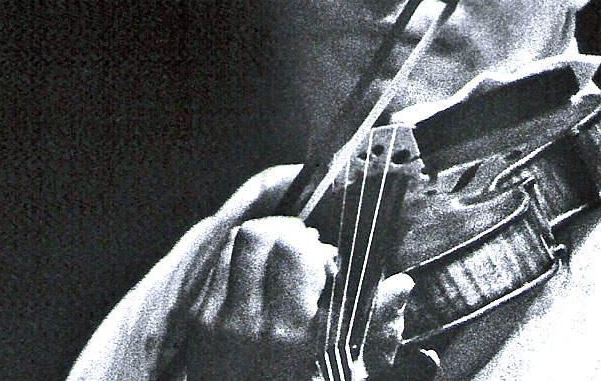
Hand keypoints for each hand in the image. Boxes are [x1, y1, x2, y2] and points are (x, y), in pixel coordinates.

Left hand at [187, 216, 413, 379]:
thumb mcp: (343, 371)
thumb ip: (374, 327)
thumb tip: (401, 284)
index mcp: (290, 333)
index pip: (294, 252)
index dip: (315, 247)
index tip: (327, 261)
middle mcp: (249, 321)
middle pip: (260, 236)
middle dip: (288, 233)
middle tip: (305, 249)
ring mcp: (218, 317)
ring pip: (238, 243)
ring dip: (265, 240)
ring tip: (282, 257)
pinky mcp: (200, 318)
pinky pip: (220, 265)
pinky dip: (243, 259)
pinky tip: (260, 276)